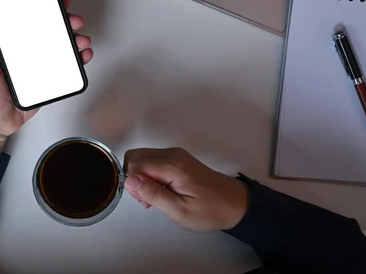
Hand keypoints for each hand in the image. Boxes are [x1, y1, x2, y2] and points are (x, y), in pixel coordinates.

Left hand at [0, 0, 93, 152]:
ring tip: (81, 38)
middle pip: (47, 33)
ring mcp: (37, 68)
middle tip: (72, 19)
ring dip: (73, 40)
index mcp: (7, 48)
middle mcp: (24, 55)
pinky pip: (64, 69)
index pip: (25, 23)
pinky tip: (83, 55)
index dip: (40, 10)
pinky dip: (76, 61)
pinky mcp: (46, 83)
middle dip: (63, 22)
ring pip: (59, 49)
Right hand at [124, 148, 248, 231]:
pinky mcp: (177, 158)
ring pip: (142, 157)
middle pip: (135, 156)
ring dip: (141, 177)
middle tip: (147, 200)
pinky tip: (161, 190)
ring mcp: (175, 154)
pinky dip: (149, 174)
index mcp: (173, 166)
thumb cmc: (210, 210)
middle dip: (134, 178)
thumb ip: (153, 194)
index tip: (144, 200)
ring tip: (155, 197)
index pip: (135, 164)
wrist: (235, 204)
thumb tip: (130, 180)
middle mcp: (172, 154)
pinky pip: (152, 160)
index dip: (133, 183)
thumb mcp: (179, 210)